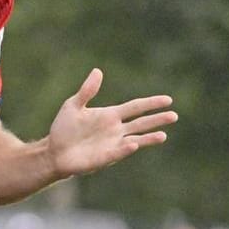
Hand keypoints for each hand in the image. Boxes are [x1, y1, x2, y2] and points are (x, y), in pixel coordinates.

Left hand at [45, 69, 175, 178]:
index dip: (151, 103)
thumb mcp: (73, 105)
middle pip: (141, 123)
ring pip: (136, 138)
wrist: (54, 151)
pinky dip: (127, 147)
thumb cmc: (64, 128)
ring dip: (149, 137)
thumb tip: (98, 71)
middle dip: (157, 119)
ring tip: (164, 135)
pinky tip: (135, 142)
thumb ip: (87, 90)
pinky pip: (119, 151)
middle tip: (174, 115)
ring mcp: (113, 144)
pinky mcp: (105, 157)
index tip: (167, 100)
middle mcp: (116, 130)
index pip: (136, 107)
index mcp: (111, 115)